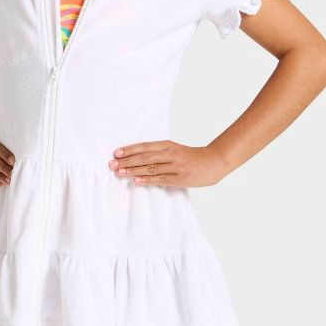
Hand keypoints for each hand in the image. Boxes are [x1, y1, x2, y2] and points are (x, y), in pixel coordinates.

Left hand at [107, 140, 228, 187]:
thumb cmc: (192, 156)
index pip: (145, 146)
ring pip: (150, 168)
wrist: (214, 161)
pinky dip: (147, 180)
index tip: (116, 153)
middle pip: (144, 157)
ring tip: (119, 173)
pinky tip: (136, 181)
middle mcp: (171, 154)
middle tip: (112, 164)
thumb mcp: (175, 149)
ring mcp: (176, 166)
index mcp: (168, 145)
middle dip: (127, 161)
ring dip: (133, 170)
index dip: (129, 149)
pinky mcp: (180, 179)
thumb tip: (137, 157)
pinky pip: (160, 179)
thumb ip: (159, 152)